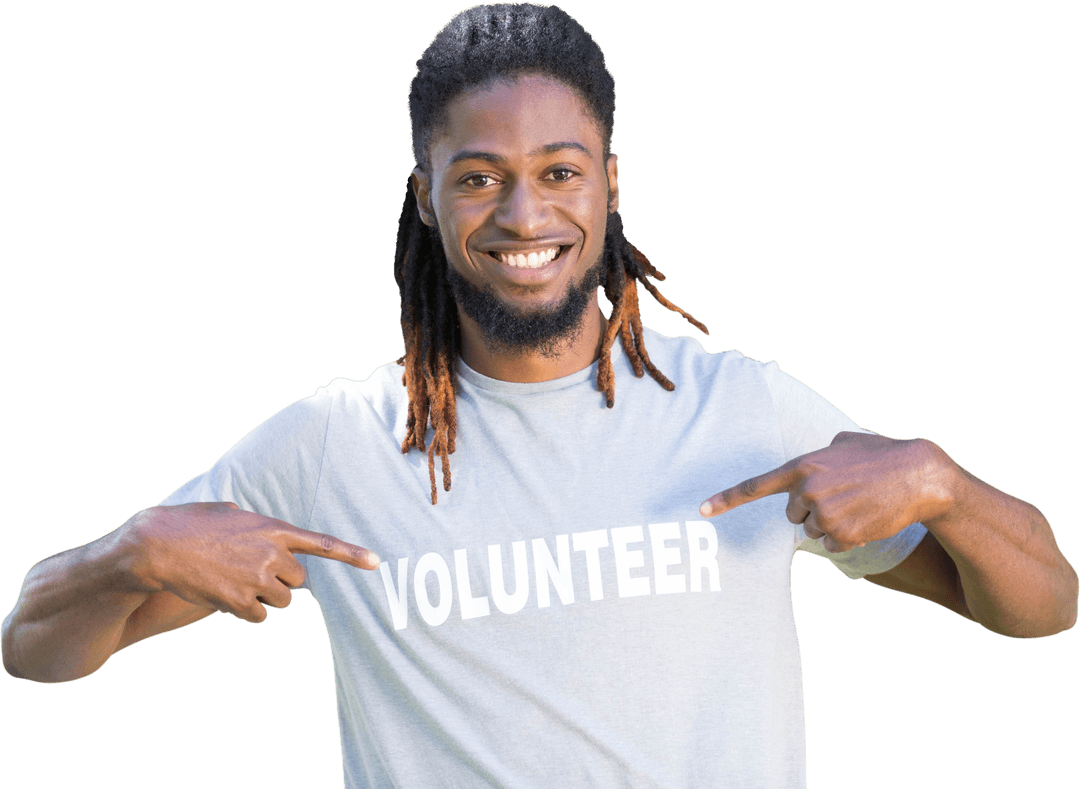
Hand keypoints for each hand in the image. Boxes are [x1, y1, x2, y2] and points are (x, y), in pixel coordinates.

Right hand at [125, 502, 379, 622]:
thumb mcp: (226, 512)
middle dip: (281, 580)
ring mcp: (257, 579)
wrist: (157, 547)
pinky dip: (246, 611)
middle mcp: (271, 555)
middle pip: (298, 581)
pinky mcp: (240, 602)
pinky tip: (224, 595)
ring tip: (232, 581)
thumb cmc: (188, 525)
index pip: (321, 543)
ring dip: (263, 597)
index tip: (376, 563)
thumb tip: (245, 517)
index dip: (351, 554)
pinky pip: (259, 616)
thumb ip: (248, 519)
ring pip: (280, 601)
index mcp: (273, 529)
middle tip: (251, 572)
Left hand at [699, 432, 955, 552]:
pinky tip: (866, 519)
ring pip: (813, 531)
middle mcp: (807, 491)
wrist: (920, 476)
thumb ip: (817, 455)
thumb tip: (808, 469)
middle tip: (841, 495)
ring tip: (859, 504)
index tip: (701, 510)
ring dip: (831, 523)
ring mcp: (824, 515)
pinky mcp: (842, 536)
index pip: (756, 486)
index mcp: (802, 466)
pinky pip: (832, 545)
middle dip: (811, 509)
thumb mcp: (843, 443)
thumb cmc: (883, 454)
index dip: (727, 499)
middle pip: (792, 514)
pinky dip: (847, 538)